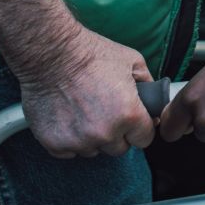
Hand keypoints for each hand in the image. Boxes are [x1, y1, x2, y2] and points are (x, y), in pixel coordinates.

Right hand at [10, 25, 156, 158]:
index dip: (139, 128)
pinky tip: (67, 117)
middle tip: (105, 111)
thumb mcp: (132, 61)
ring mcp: (78, 141)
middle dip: (117, 133)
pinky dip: (69, 139)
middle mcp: (105, 133)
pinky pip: (69, 152)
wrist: (50, 52)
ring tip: (83, 111)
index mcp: (129, 115)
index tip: (132, 120)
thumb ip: (148, 86)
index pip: (144, 139)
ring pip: (94, 150)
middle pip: (119, 148)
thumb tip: (154, 102)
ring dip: (92, 137)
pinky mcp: (55, 143)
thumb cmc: (90, 54)